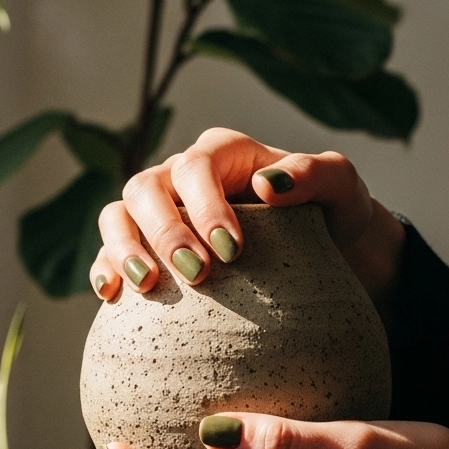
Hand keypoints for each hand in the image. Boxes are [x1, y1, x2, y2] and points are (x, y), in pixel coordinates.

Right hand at [90, 127, 404, 318]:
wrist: (331, 256)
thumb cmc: (334, 213)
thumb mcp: (342, 188)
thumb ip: (316, 174)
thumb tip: (266, 184)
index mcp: (223, 153)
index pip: (196, 167)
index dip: (205, 205)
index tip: (232, 251)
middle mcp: (182, 177)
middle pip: (146, 188)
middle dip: (165, 232)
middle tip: (198, 274)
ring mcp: (161, 214)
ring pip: (118, 215)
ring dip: (124, 248)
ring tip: (147, 285)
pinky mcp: (148, 252)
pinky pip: (111, 254)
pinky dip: (105, 269)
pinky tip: (113, 296)